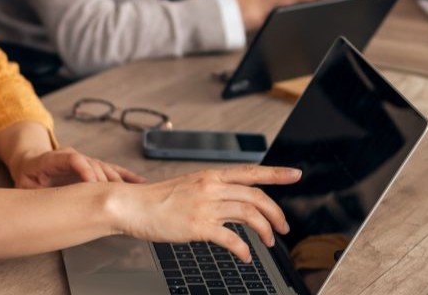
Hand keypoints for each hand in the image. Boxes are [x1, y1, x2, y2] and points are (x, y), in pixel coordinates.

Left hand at [10, 147, 144, 188]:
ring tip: (133, 192)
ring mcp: (83, 160)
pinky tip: (139, 182)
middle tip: (116, 196)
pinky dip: (125, 176)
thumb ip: (34, 192)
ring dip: (119, 180)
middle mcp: (72, 156)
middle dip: (105, 180)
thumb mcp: (24, 186)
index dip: (85, 170)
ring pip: (104, 168)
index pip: (73, 159)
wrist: (30, 163)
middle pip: (93, 164)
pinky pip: (110, 170)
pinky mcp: (92, 167)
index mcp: (53, 158)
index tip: (93, 184)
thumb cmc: (27, 177)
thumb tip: (43, 206)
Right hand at [111, 165, 300, 262]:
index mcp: (210, 176)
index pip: (250, 172)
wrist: (132, 205)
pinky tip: (245, 256)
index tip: (295, 174)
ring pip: (249, 214)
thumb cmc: (157, 199)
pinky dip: (243, 249)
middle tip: (283, 227)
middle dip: (276, 213)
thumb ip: (212, 191)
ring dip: (264, 230)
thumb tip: (234, 202)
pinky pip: (230, 238)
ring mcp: (205, 206)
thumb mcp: (189, 187)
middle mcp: (211, 187)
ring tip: (269, 242)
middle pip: (256, 196)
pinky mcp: (197, 225)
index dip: (276, 173)